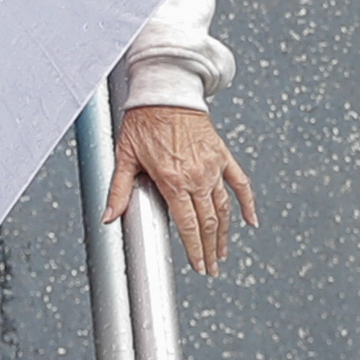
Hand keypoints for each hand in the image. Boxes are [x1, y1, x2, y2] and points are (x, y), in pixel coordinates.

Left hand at [105, 103, 257, 280]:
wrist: (166, 91)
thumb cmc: (143, 120)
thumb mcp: (125, 156)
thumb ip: (119, 190)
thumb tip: (108, 216)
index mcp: (172, 179)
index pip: (188, 225)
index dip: (195, 250)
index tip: (199, 266)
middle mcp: (196, 175)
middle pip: (208, 223)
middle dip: (210, 250)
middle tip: (211, 268)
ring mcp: (212, 166)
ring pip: (223, 208)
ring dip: (224, 234)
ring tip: (222, 253)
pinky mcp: (222, 155)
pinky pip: (240, 183)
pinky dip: (248, 204)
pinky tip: (251, 221)